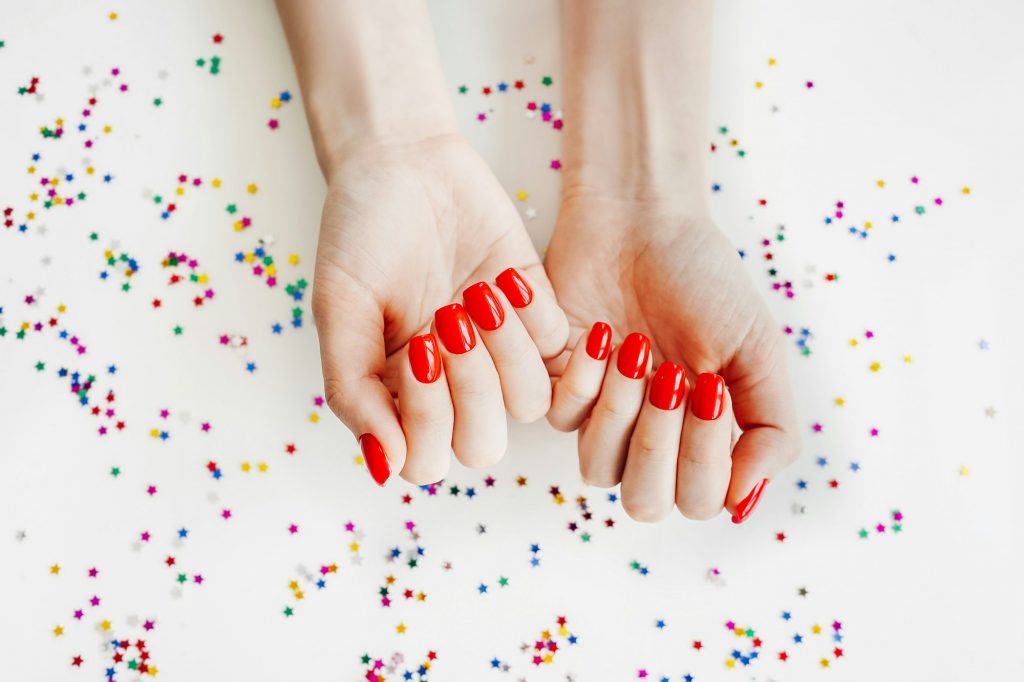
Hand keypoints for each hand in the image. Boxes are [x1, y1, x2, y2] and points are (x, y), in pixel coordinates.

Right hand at [314, 133, 567, 484]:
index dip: (428, 417)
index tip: (414, 347)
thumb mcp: (340, 309)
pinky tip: (502, 276)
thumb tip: (386, 466)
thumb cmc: (360, 234)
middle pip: (484, 444)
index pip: (427, 460)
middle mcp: (450, 386)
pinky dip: (532, 315)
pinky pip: (557, 348)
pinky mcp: (535, 315)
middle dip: (472, 386)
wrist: (404, 161)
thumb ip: (353, 390)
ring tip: (476, 294)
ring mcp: (496, 353)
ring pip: (529, 402)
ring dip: (506, 350)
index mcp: (398, 395)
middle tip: (446, 318)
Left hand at [544, 192, 799, 522]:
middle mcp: (649, 435)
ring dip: (622, 411)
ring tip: (637, 348)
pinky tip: (603, 335)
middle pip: (644, 502)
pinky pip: (561, 419)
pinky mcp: (555, 385)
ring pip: (598, 469)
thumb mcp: (758, 351)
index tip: (712, 386)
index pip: (699, 500)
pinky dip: (585, 381)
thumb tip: (745, 504)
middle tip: (672, 375)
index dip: (706, 459)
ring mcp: (601, 413)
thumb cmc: (703, 280)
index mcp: (700, 436)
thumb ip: (770, 430)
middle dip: (661, 444)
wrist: (644, 219)